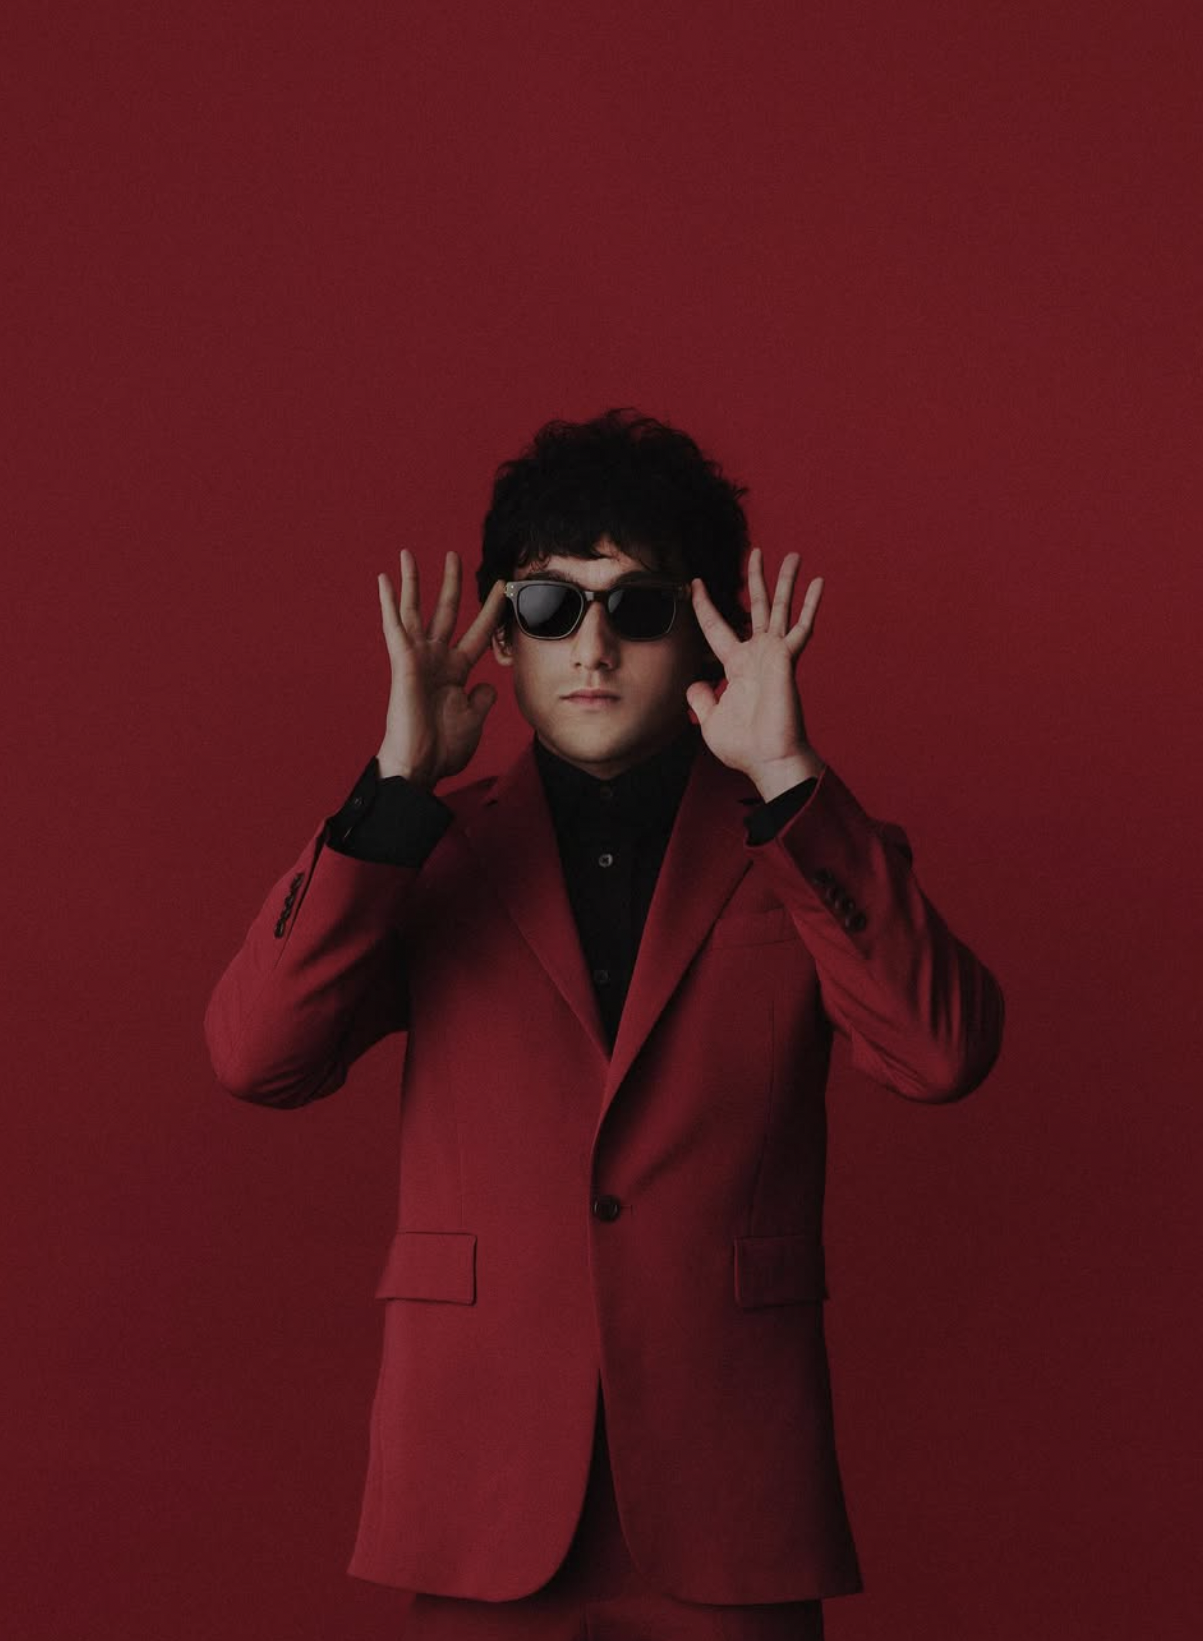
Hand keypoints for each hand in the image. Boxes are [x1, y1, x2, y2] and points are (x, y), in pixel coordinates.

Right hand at [375, 549, 506, 788]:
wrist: (421, 765)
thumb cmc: (443, 748)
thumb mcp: (474, 719)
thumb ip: (483, 698)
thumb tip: (487, 685)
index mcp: (456, 671)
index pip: (477, 632)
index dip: (490, 610)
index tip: (501, 587)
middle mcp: (436, 659)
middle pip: (446, 611)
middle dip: (451, 583)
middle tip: (454, 554)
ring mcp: (418, 658)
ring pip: (415, 610)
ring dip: (414, 581)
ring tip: (408, 553)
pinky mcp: (403, 661)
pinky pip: (394, 626)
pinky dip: (388, 602)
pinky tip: (384, 579)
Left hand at [685, 548, 824, 800]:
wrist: (767, 758)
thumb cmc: (743, 746)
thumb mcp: (710, 721)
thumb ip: (701, 699)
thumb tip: (694, 685)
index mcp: (737, 666)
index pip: (717, 627)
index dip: (705, 605)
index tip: (697, 583)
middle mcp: (757, 655)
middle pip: (756, 608)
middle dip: (756, 580)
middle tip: (756, 553)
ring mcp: (775, 654)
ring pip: (781, 608)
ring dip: (786, 581)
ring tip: (793, 555)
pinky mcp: (788, 658)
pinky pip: (802, 626)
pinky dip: (811, 604)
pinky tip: (819, 581)